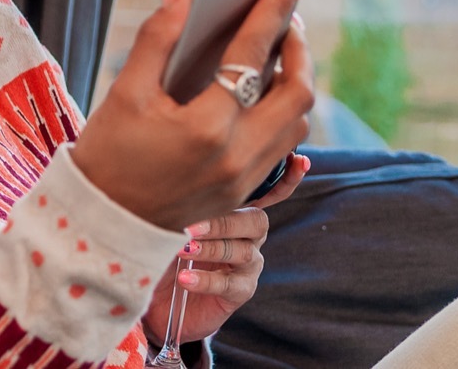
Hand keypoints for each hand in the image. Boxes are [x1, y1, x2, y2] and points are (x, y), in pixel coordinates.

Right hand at [71, 0, 315, 230]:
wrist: (101, 226)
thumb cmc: (107, 156)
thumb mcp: (125, 91)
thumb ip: (158, 34)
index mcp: (207, 128)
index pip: (254, 54)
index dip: (277, 8)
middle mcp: (237, 156)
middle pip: (298, 93)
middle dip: (299, 48)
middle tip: (284, 19)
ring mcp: (246, 180)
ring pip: (298, 122)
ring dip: (295, 82)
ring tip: (274, 52)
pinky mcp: (245, 193)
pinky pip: (285, 149)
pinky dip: (286, 115)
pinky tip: (269, 95)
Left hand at [142, 152, 310, 344]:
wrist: (158, 298)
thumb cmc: (166, 248)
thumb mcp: (171, 220)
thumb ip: (183, 202)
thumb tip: (174, 184)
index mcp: (238, 211)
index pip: (270, 191)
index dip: (287, 177)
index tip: (299, 160)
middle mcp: (250, 235)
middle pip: (255, 221)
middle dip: (225, 221)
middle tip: (192, 226)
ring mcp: (248, 265)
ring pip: (241, 251)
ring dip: (212, 249)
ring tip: (184, 249)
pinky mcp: (240, 291)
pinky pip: (230, 284)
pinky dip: (206, 280)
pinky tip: (185, 277)